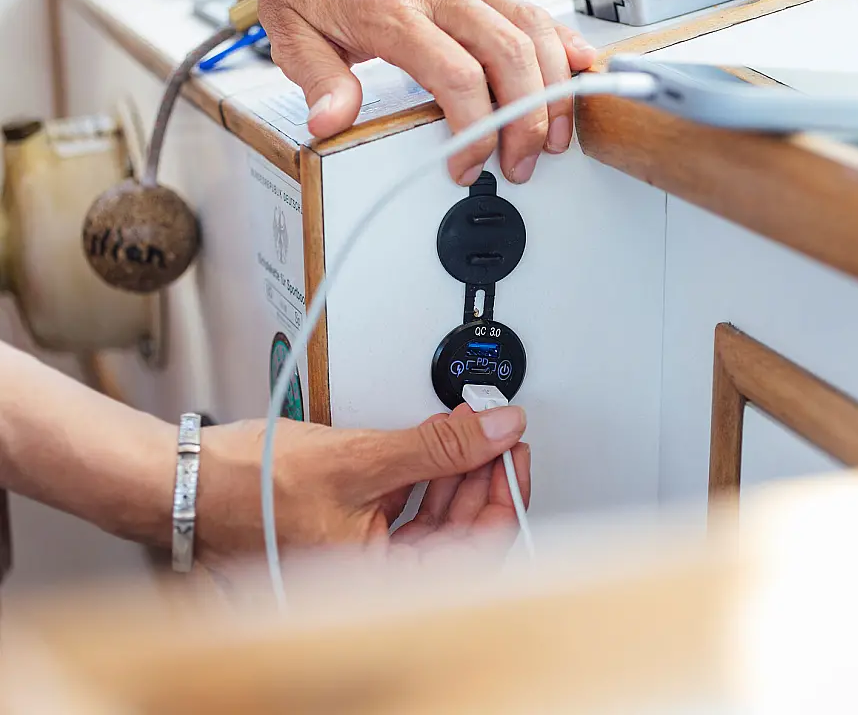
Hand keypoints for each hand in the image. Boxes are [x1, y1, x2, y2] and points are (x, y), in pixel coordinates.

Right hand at [195, 403, 530, 569]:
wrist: (186, 477)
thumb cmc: (247, 487)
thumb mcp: (361, 458)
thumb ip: (438, 446)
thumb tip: (497, 430)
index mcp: (377, 584)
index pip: (473, 551)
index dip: (503, 497)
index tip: (514, 453)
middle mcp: (374, 578)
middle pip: (459, 533)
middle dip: (482, 477)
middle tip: (498, 435)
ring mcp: (365, 553)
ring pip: (435, 518)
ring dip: (457, 472)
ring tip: (471, 432)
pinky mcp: (354, 528)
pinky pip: (407, 507)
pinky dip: (426, 474)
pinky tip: (438, 447)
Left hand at [225, 0, 597, 184]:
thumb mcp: (293, 36)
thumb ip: (319, 82)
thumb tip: (331, 121)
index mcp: (395, 12)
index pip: (458, 76)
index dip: (475, 130)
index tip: (468, 163)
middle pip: (509, 56)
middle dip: (526, 119)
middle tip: (522, 162)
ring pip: (532, 32)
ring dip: (553, 88)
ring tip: (554, 134)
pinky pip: (534, 12)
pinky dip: (562, 43)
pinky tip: (577, 69)